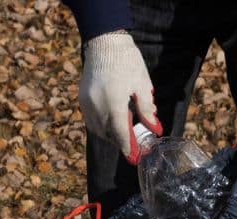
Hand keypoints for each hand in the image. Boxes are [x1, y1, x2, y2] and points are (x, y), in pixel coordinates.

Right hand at [79, 31, 161, 164]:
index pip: (120, 133)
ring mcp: (86, 102)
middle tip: (136, 144)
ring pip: (97, 129)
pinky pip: (91, 119)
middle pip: (108, 134)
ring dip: (111, 135)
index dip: (128, 148)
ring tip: (125, 133)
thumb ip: (147, 109)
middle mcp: (96, 104)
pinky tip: (113, 121)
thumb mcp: (142, 85)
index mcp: (113, 102)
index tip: (135, 158)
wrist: (104, 41)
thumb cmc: (127, 61)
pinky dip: (102, 125)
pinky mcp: (82, 98)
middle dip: (121, 142)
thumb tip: (154, 128)